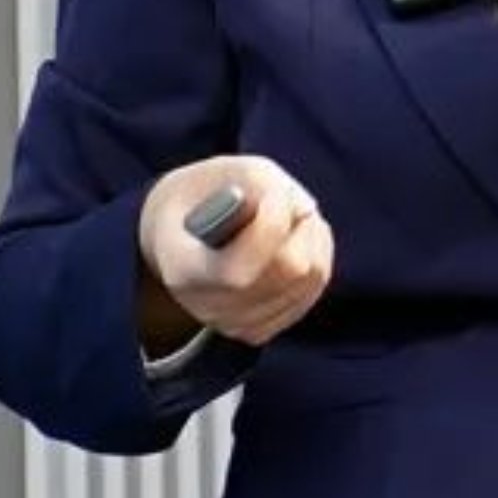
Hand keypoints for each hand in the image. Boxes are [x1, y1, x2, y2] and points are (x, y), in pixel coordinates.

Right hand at [136, 156, 333, 352]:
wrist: (181, 233)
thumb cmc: (203, 197)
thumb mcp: (223, 171)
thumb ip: (262, 182)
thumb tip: (305, 210)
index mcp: (182, 270)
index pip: (240, 271)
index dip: (271, 226)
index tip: (275, 191)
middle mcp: (206, 307)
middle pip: (288, 269)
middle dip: (299, 224)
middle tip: (286, 198)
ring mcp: (234, 323)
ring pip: (309, 277)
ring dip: (311, 234)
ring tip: (287, 215)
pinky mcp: (262, 327)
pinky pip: (313, 287)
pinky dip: (315, 253)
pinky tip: (293, 237)